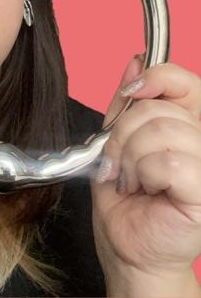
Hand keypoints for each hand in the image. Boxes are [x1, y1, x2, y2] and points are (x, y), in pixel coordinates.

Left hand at [90, 55, 200, 294]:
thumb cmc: (124, 195)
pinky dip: (143, 174)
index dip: (156, 78)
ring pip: (161, 131)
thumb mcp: (118, 138)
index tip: (131, 93)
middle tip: (119, 161)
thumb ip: (128, 102)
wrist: (126, 242)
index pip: (183, 81)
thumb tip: (136, 62)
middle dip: (122, 134)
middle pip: (158, 108)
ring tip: (131, 178)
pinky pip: (168, 162)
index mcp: (186, 123)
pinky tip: (143, 190)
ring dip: (130, 157)